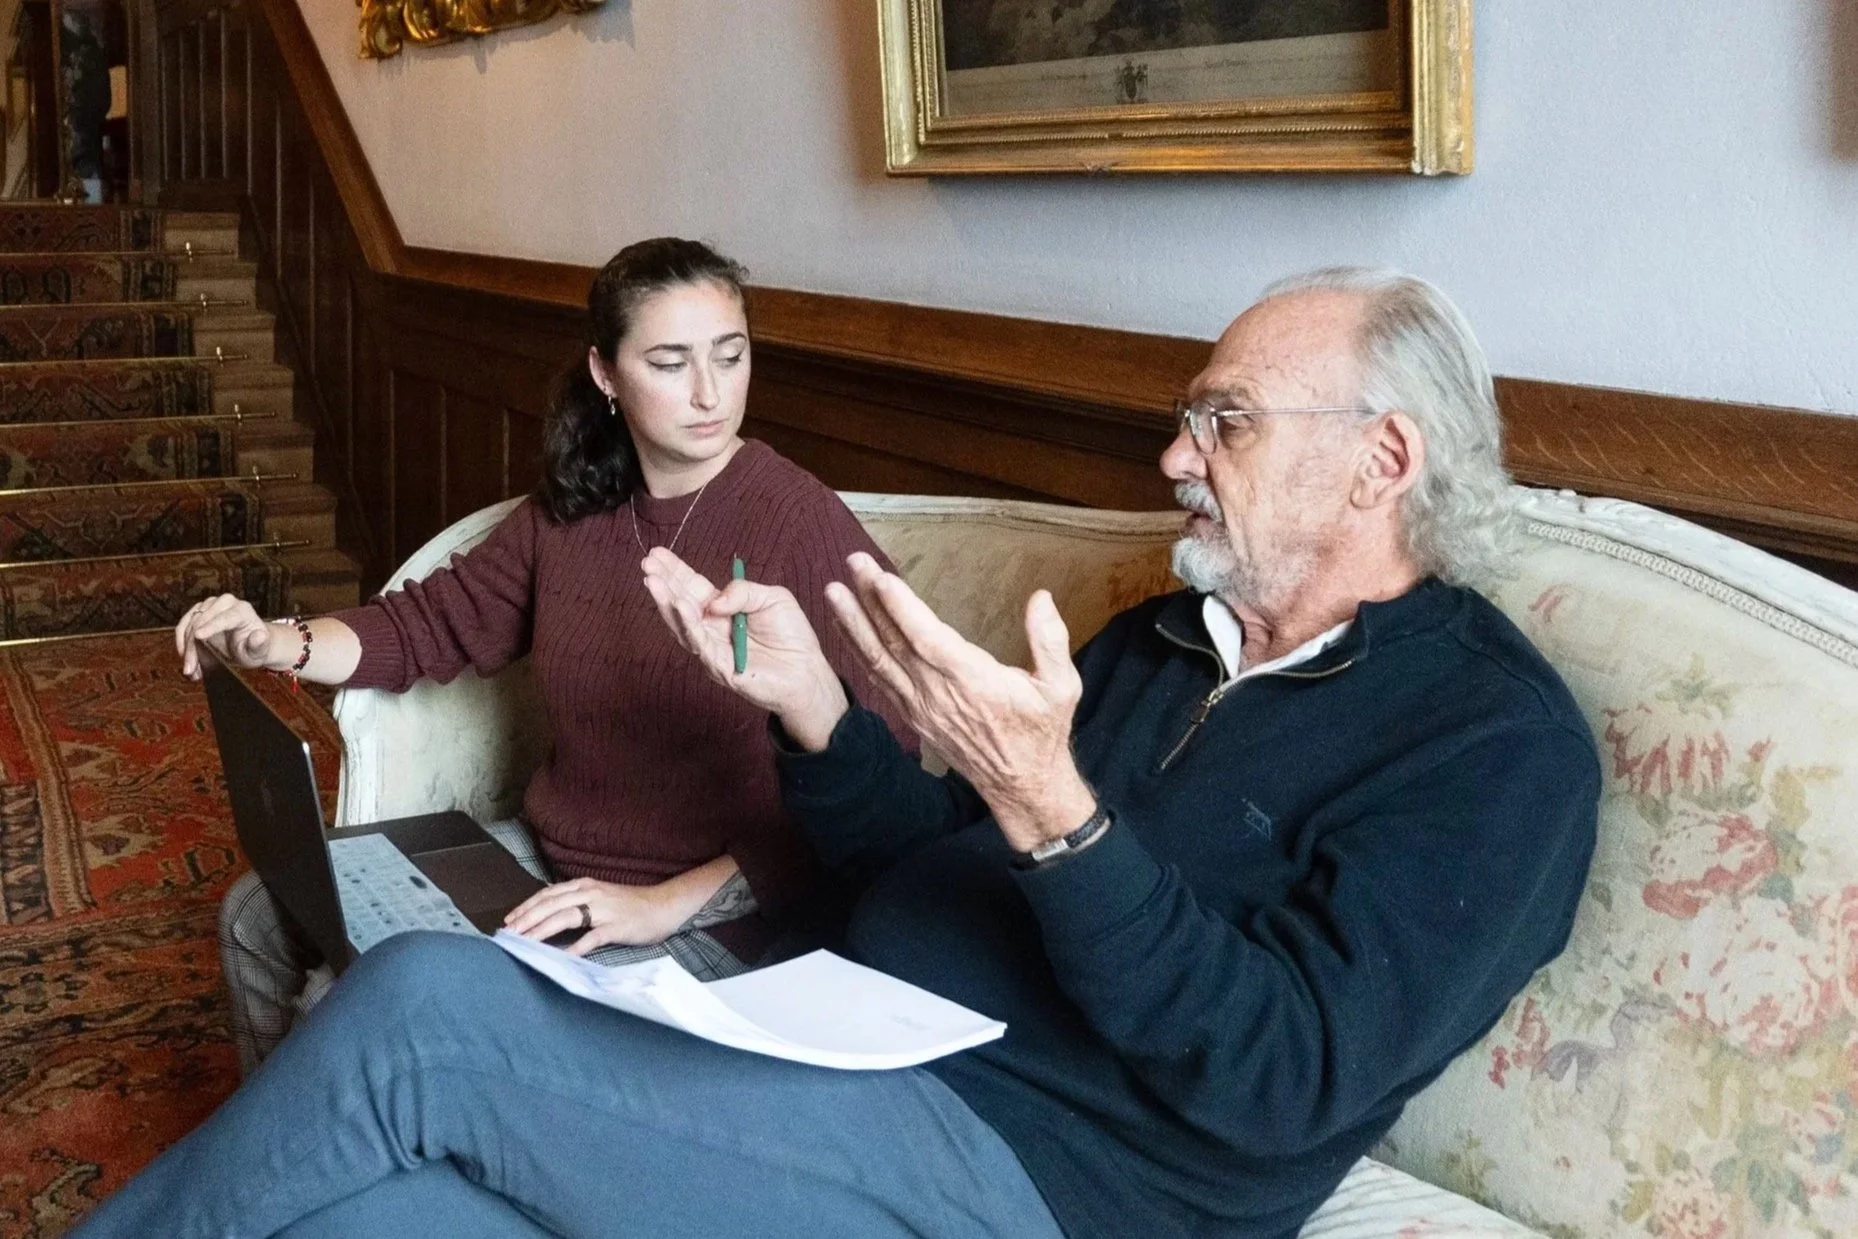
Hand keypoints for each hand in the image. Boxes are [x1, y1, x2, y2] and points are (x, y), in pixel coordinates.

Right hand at [175, 594, 275, 679]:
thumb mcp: (259, 650)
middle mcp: (225, 603)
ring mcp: (210, 605)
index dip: (211, 626)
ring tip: (190, 669)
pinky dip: (182, 644)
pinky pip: (183, 626)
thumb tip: (259, 636)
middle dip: (194, 648)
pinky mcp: (198, 612)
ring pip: (189, 625)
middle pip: (202, 623)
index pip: (225, 618)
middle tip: (191, 670)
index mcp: (243, 610)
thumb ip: (259, 644)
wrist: (247, 644)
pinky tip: (186, 659)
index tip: (198, 636)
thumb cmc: (254, 647)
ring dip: (186, 649)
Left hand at [502, 876, 681, 957]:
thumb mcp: (601, 895)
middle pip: (550, 905)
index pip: (547, 894)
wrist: (664, 905)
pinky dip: (574, 948)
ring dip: (541, 931)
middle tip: (508, 934)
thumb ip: (578, 901)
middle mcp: (590, 893)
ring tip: (525, 942)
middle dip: (526, 920)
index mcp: (584, 885)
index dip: (526, 907)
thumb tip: (551, 911)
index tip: (509, 920)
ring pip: (564, 918)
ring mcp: (603, 910)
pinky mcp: (616, 927)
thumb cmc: (632, 904)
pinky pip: (590, 938)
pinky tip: (561, 957)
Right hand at [641, 548, 848, 749]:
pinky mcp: (718, 667)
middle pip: (681, 603)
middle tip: (647, 565)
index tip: (656, 554)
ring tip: (654, 582)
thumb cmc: (792, 635)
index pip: (693, 587)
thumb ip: (743, 591)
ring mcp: (712, 648)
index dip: (675, 572)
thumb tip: (713, 600)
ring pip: (683, 625)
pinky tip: (679, 605)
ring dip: (667, 602)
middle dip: (663, 584)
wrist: (808, 670)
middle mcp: (712, 628)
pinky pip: (700, 643)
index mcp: (723, 609)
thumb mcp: (772, 597)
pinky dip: (689, 623)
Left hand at [826, 553, 1096, 850]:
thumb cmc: (1042, 732)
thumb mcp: (1063, 687)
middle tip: (854, 563)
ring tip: (833, 591)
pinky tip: (846, 629)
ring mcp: (921, 706)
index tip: (882, 579)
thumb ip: (1051, 640)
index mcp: (973, 681)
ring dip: (854, 624)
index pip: (929, 641)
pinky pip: (880, 679)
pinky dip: (859, 651)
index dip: (903, 610)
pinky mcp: (913, 714)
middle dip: (871, 600)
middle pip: (896, 642)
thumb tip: (1041, 597)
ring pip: (879, 661)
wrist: (1021, 784)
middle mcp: (939, 694)